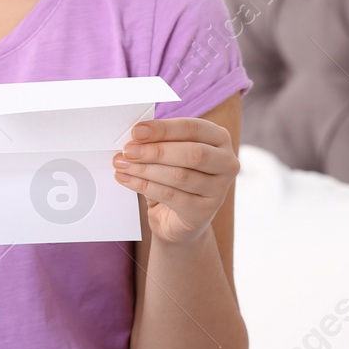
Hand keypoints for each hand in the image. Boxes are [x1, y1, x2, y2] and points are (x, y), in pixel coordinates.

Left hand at [112, 116, 237, 246]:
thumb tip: (135, 137)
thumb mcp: (169, 155)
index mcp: (219, 139)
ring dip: (146, 169)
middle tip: (128, 150)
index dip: (164, 128)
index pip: (193, 128)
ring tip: (122, 165)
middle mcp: (226, 162)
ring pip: (180, 176)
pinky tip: (128, 180)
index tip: (137, 131)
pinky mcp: (204, 212)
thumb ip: (159, 142)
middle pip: (192, 153)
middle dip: (156, 151)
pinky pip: (171, 196)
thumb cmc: (174, 178)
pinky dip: (145, 186)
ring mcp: (219, 189)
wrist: (177, 219)